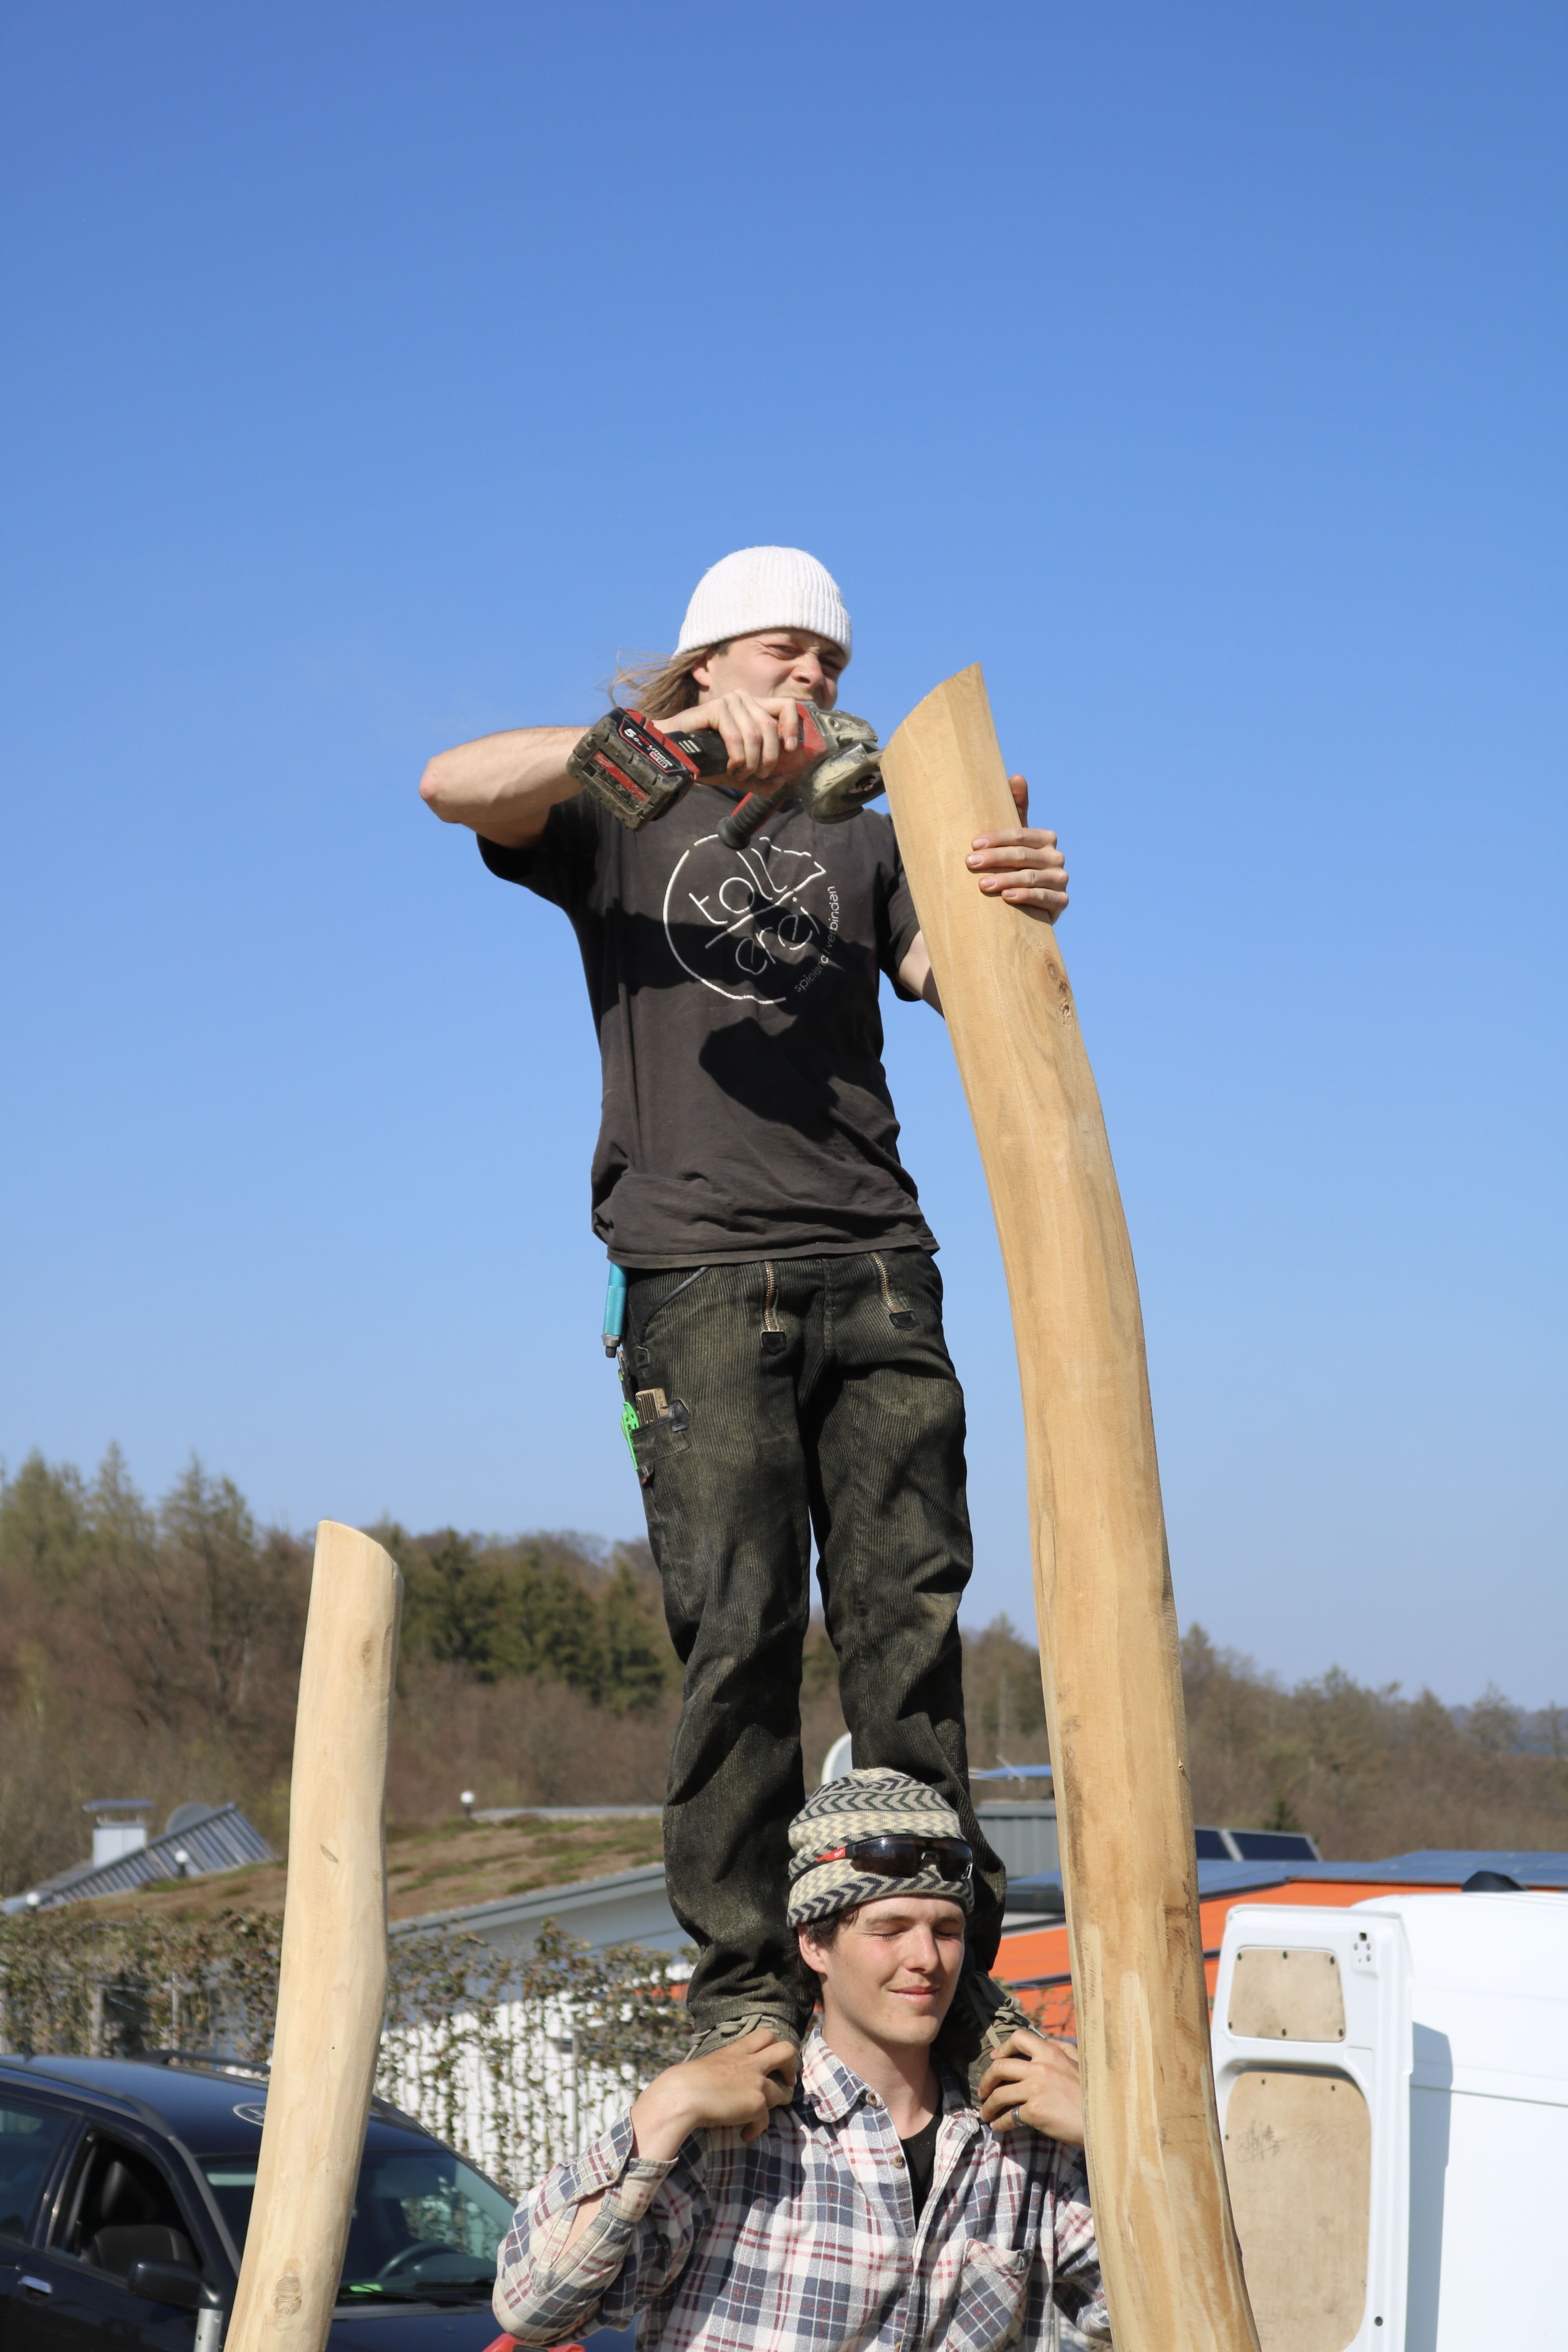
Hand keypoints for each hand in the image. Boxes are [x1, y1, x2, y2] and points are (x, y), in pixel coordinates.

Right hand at [629, 2026, 797, 2157]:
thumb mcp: (707, 2066)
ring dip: (769, 2105)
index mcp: (736, 2051)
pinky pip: (765, 2120)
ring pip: (779, 2092)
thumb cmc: (685, 2082)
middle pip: (786, 2050)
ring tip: (754, 2115)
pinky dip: (756, 2129)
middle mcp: (751, 2063)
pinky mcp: (757, 2103)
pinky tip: (744, 2134)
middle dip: (791, 2065)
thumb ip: (722, 2069)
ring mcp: (756, 2082)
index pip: (764, 2035)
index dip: (773, 2045)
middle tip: (787, 2080)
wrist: (683, 2095)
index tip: (771, 2060)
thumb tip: (718, 2083)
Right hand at [681, 691, 820, 792]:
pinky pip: (736, 737)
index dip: (793, 727)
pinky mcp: (715, 707)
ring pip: (755, 734)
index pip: (787, 706)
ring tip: (740, 774)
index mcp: (754, 707)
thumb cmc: (706, 759)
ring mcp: (730, 701)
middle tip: (759, 775)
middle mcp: (744, 698)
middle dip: (769, 757)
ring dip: (751, 761)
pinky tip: (730, 767)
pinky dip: (736, 757)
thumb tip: (782, 782)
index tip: (789, 750)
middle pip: (771, 726)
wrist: (675, 753)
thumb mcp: (739, 772)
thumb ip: (760, 779)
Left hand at [965, 774, 1068, 919]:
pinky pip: (1044, 898)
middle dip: (995, 858)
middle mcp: (1057, 857)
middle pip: (1023, 855)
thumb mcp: (1014, 839)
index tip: (973, 844)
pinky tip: (1007, 897)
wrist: (1027, 904)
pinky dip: (1025, 896)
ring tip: (982, 884)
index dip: (996, 838)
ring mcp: (1061, 879)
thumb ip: (1015, 809)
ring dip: (1006, 879)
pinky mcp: (1062, 901)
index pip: (1020, 835)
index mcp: (1046, 838)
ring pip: (1032, 877)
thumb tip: (1017, 776)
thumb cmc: (1015, 865)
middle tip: (969, 863)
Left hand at [977, 2028, 1083, 2145]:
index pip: (1018, 2038)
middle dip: (986, 2080)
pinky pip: (1009, 2116)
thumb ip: (1063, 2050)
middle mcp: (1040, 2067)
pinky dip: (1000, 2123)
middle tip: (983, 2091)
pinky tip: (998, 2127)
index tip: (995, 2059)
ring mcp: (1036, 2089)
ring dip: (988, 2105)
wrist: (1103, 2122)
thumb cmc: (1092, 2094)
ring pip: (1000, 2094)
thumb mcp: (1080, 2063)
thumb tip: (1047, 2042)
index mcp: (1051, 2053)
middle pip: (1000, 2067)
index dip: (1002, 2048)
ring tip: (985, 2114)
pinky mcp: (1035, 2112)